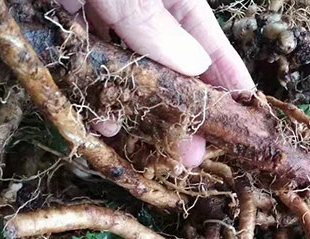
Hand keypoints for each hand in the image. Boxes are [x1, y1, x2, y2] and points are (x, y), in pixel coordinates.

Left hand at [57, 0, 254, 166]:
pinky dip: (93, 95)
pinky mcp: (63, 29)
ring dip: (135, 110)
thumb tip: (195, 67)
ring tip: (145, 143)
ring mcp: (100, 17)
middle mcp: (138, 8)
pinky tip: (100, 120)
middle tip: (192, 153)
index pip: (208, 41)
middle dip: (181, 110)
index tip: (245, 114)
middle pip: (170, 65)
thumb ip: (153, 25)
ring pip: (126, 73)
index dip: (228, 78)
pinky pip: (85, 69)